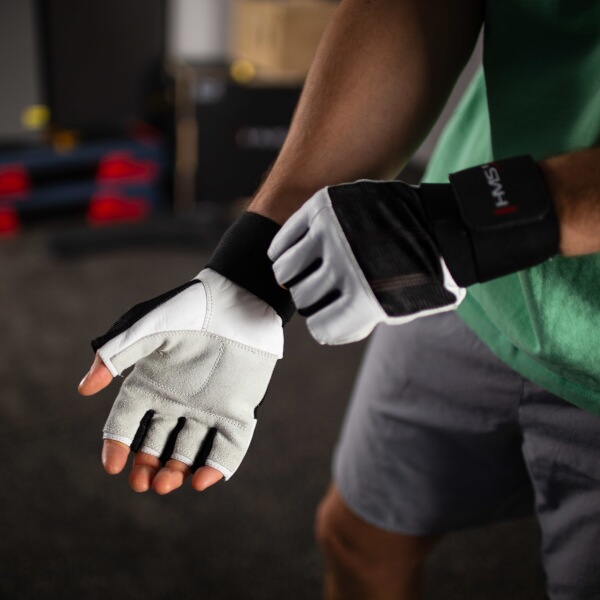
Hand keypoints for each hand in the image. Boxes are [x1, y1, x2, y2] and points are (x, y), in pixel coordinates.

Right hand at [79, 268, 282, 493]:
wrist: (237, 301)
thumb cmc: (189, 310)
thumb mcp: (146, 329)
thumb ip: (115, 355)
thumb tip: (84, 390)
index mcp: (152, 383)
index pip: (127, 421)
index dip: (116, 444)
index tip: (112, 466)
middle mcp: (178, 401)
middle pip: (157, 443)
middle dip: (147, 466)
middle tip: (142, 483)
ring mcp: (209, 408)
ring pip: (190, 450)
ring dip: (177, 470)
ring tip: (166, 484)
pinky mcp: (239, 410)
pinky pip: (229, 446)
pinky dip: (217, 466)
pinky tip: (203, 480)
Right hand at [268, 180, 464, 344]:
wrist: (441, 223)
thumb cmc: (421, 273)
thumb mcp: (397, 309)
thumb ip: (357, 322)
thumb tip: (317, 324)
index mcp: (365, 301)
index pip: (321, 328)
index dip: (326, 325)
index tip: (331, 315)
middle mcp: (345, 268)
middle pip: (303, 298)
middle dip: (311, 298)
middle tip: (321, 288)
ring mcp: (332, 234)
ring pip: (286, 271)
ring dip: (290, 276)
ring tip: (301, 271)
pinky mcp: (323, 208)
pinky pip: (283, 239)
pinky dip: (281, 250)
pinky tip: (288, 254)